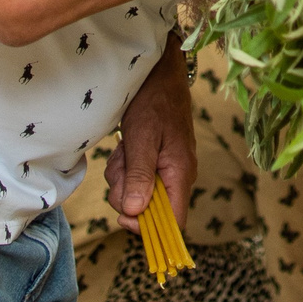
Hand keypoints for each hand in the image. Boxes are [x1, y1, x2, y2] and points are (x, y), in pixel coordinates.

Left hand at [103, 36, 194, 234]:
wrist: (159, 73)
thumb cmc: (154, 101)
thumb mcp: (142, 137)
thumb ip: (139, 175)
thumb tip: (134, 212)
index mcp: (181, 173)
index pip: (174, 222)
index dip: (149, 228)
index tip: (124, 214)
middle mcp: (177, 176)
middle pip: (149, 210)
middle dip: (126, 193)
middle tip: (121, 165)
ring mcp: (166, 169)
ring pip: (137, 193)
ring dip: (123, 176)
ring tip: (125, 149)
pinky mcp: (156, 162)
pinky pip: (135, 178)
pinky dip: (124, 167)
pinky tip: (126, 147)